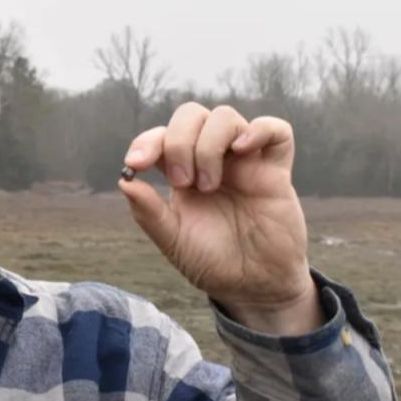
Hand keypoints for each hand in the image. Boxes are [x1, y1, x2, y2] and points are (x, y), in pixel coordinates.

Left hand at [119, 102, 321, 334]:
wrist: (252, 285)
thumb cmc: (211, 261)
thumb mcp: (172, 240)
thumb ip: (148, 212)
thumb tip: (124, 182)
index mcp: (181, 172)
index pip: (161, 136)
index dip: (145, 142)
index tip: (135, 164)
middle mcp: (211, 159)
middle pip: (191, 115)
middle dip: (178, 141)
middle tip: (181, 182)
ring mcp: (243, 162)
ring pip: (225, 117)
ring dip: (208, 145)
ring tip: (208, 186)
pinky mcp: (275, 171)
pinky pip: (276, 131)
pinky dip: (259, 130)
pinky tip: (243, 149)